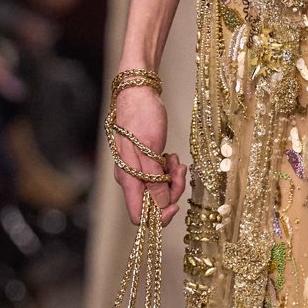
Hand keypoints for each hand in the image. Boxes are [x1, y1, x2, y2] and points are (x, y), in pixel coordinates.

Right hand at [109, 82, 185, 227]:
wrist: (137, 91)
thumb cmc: (141, 116)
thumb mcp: (150, 149)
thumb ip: (154, 180)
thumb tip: (160, 205)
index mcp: (128, 179)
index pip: (140, 215)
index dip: (160, 216)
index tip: (176, 203)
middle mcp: (130, 178)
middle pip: (153, 203)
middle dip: (172, 191)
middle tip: (179, 170)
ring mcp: (137, 169)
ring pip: (159, 189)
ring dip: (172, 177)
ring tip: (175, 159)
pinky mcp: (145, 161)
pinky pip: (159, 175)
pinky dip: (169, 169)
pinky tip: (171, 156)